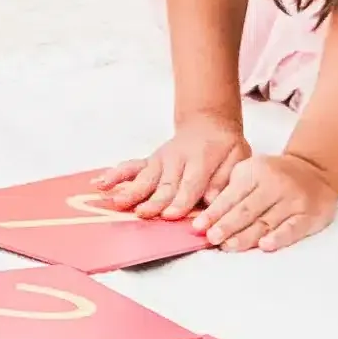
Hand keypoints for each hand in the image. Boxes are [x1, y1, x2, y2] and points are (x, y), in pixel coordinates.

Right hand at [93, 114, 250, 220]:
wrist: (209, 124)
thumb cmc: (225, 147)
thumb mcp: (238, 157)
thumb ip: (225, 177)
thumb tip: (212, 199)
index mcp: (202, 159)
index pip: (191, 183)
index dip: (182, 199)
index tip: (171, 215)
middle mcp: (177, 160)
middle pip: (165, 184)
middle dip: (154, 200)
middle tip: (143, 213)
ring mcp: (160, 160)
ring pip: (145, 177)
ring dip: (131, 190)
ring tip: (117, 202)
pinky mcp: (149, 161)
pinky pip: (130, 167)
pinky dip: (115, 174)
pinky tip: (100, 183)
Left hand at [193, 153, 337, 252]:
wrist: (314, 170)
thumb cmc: (273, 176)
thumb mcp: (250, 171)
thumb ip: (229, 191)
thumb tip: (204, 218)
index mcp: (257, 172)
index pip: (233, 195)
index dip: (215, 212)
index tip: (198, 226)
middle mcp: (276, 185)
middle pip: (248, 209)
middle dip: (227, 225)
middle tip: (211, 237)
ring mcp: (294, 200)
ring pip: (267, 222)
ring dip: (246, 236)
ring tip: (229, 246)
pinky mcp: (309, 215)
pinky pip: (293, 228)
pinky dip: (279, 237)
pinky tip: (266, 245)